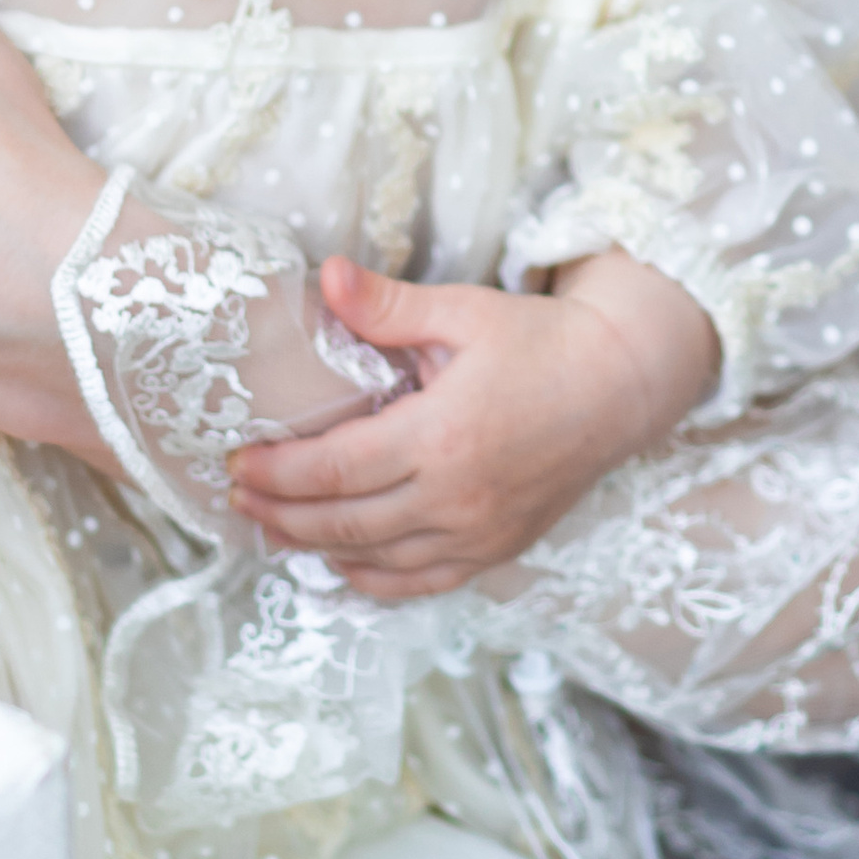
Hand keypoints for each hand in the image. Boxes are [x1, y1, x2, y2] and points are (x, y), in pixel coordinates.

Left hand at [226, 245, 717, 600]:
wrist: (620, 385)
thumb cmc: (540, 343)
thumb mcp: (463, 312)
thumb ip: (388, 306)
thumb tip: (326, 275)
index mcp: (443, 435)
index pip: (336, 470)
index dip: (278, 473)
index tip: (238, 461)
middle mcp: (458, 497)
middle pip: (344, 523)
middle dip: (281, 514)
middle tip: (238, 496)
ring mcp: (480, 533)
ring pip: (376, 561)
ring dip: (315, 549)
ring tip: (271, 528)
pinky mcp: (498, 550)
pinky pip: (421, 583)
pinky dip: (372, 580)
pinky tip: (340, 562)